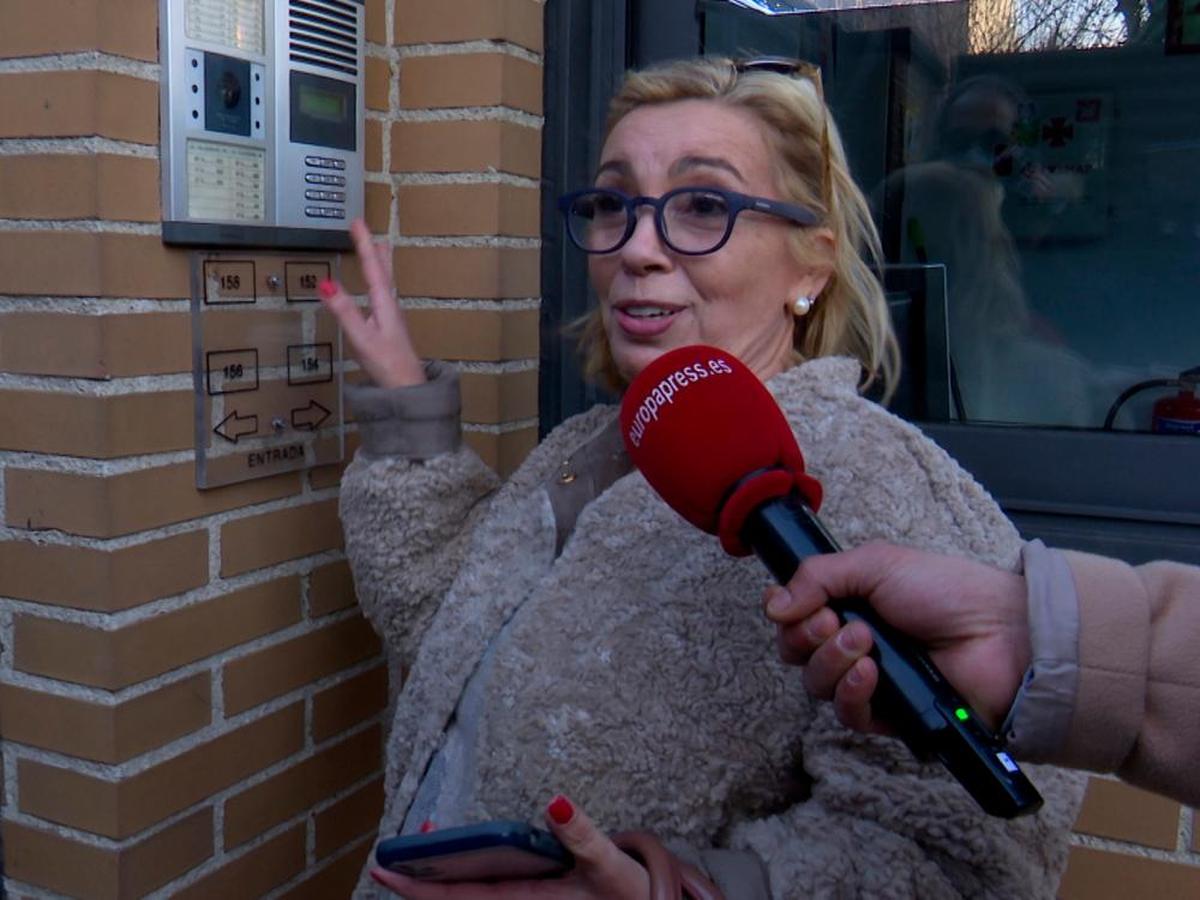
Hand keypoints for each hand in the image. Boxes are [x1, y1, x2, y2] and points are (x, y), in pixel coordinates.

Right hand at [318, 218, 425, 388]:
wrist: (407, 390)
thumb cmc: (387, 365)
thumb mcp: (361, 337)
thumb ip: (344, 311)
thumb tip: (325, 283)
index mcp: (384, 304)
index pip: (373, 267)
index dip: (364, 244)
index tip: (357, 222)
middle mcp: (390, 307)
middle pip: (383, 272)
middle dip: (374, 250)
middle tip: (370, 231)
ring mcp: (391, 319)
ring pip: (385, 283)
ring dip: (379, 264)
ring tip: (378, 250)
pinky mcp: (389, 330)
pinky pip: (382, 297)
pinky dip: (377, 283)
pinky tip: (376, 292)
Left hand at [369, 795, 649, 898]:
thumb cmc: (630, 897)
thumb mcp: (609, 866)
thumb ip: (582, 835)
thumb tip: (553, 802)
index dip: (415, 887)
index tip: (382, 866)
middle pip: (454, 899)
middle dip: (420, 877)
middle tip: (391, 852)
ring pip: (470, 896)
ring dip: (443, 875)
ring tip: (424, 843)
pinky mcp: (536, 897)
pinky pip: (489, 891)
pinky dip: (469, 873)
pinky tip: (467, 855)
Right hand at [764, 542, 1030, 733]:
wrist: (999, 632)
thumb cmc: (946, 591)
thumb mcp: (875, 564)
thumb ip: (817, 576)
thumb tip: (772, 603)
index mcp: (849, 606)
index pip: (793, 620)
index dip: (788, 615)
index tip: (800, 604)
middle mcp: (854, 645)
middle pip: (797, 654)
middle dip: (806, 636)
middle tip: (834, 620)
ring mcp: (870, 682)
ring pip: (817, 685)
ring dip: (831, 661)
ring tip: (864, 642)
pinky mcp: (889, 716)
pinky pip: (848, 716)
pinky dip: (851, 693)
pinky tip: (870, 673)